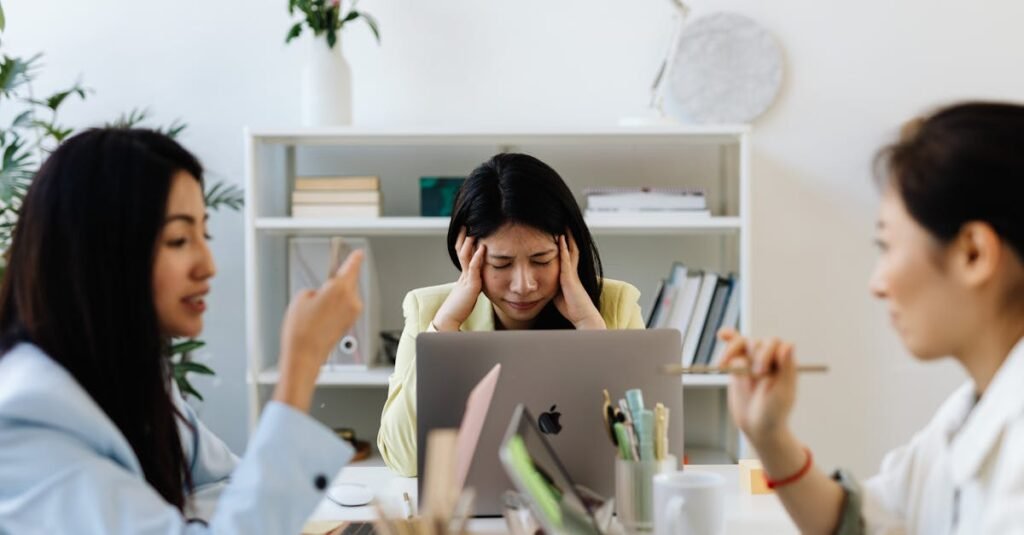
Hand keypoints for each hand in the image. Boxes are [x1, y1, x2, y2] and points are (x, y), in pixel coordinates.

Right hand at [274, 250, 363, 411]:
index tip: (357, 253)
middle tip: (326, 281)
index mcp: (340, 288)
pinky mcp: (350, 324)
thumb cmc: (301, 330)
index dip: (354, 258)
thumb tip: (323, 293)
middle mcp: (351, 300)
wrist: (304, 355)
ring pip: (347, 296)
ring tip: (317, 306)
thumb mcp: (301, 298)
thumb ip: (316, 289)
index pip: (351, 266)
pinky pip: (345, 308)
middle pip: (350, 281)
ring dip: (336, 296)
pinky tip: (322, 314)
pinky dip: (336, 307)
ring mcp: (352, 313)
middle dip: (339, 280)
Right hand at [433, 227, 485, 331]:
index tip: (467, 230)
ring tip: (474, 229)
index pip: (463, 254)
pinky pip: (474, 268)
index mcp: (463, 276)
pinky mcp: (470, 285)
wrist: (448, 320)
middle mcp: (463, 275)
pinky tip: (482, 248)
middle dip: (464, 237)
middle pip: (462, 250)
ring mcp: (466, 279)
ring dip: (470, 242)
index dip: (464, 242)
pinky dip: (478, 257)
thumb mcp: (468, 294)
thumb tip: (477, 283)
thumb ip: (472, 286)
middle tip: (467, 222)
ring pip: (466, 256)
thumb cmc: (458, 310)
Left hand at [553, 231, 604, 329]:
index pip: (568, 255)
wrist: (584, 317)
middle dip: (568, 236)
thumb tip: (543, 285)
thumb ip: (553, 287)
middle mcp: (573, 271)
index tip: (560, 233)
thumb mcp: (559, 295)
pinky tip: (560, 238)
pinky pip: (566, 260)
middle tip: (564, 222)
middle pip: (571, 249)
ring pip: (570, 250)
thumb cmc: (572, 309)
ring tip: (563, 224)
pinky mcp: (570, 278)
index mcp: (570, 275)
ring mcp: (572, 273)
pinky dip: (563, 248)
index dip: (564, 244)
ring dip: (566, 237)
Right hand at [719, 327, 796, 447]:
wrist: (757, 426)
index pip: (777, 345)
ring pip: (742, 343)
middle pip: (758, 343)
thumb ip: (786, 369)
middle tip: (754, 375)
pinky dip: (728, 339)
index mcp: (784, 364)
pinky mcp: (738, 364)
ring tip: (722, 365)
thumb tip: (789, 345)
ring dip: (732, 350)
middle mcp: (769, 358)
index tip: (761, 371)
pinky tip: (722, 335)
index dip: (768, 353)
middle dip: (754, 356)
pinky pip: (733, 348)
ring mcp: (752, 360)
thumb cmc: (774, 413)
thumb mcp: (782, 393)